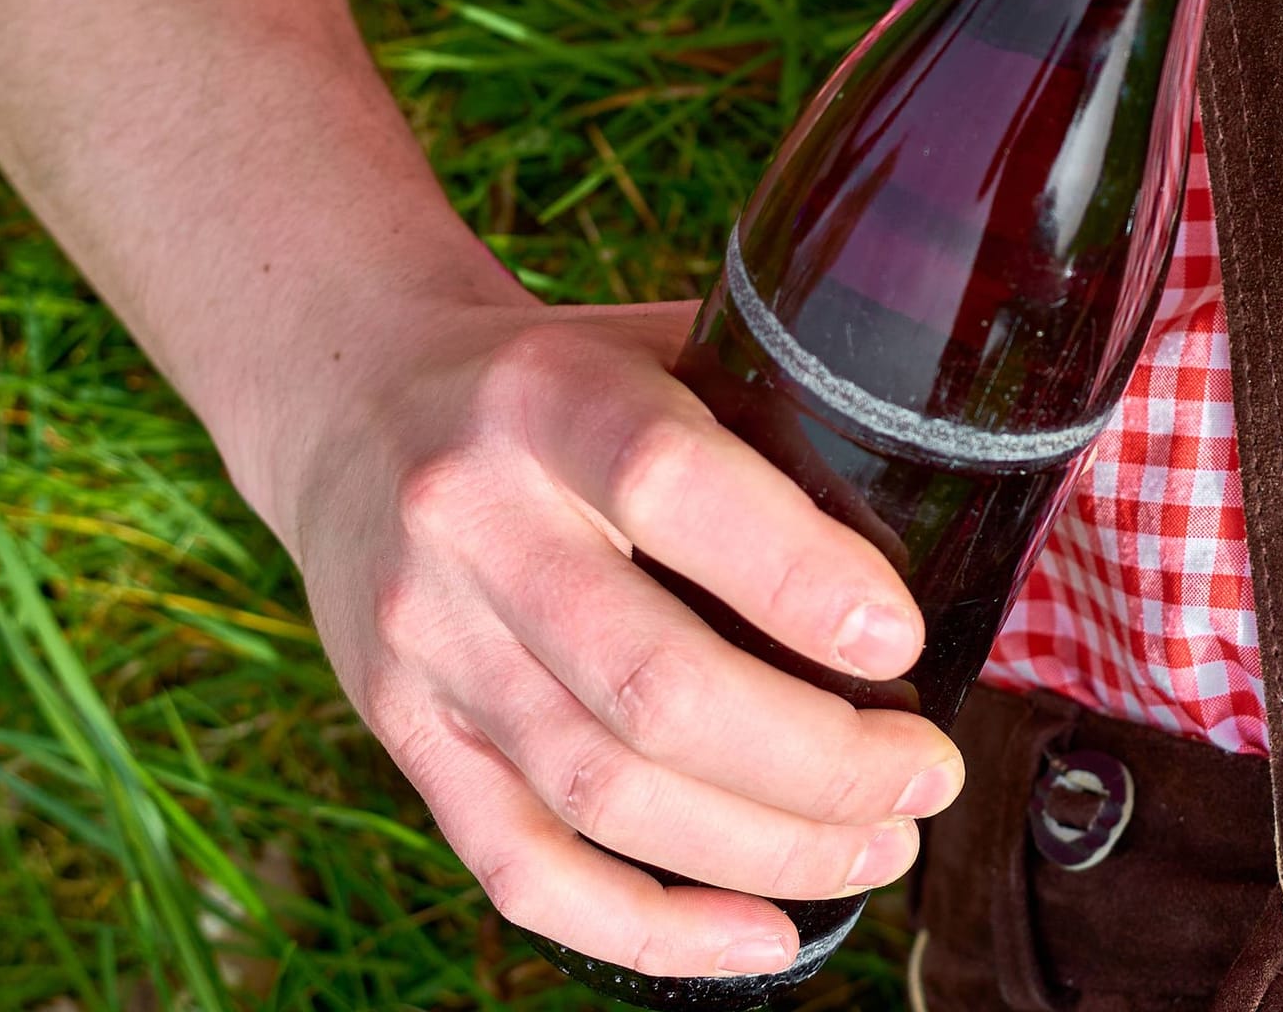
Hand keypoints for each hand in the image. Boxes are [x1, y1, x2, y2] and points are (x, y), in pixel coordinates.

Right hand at [286, 299, 964, 977]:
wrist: (353, 401)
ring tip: (879, 847)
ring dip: (766, 847)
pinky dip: (649, 927)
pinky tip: (760, 937)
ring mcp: (424, 640)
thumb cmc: (557, 379)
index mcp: (549, 399)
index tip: (904, 643)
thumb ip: (769, 424)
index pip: (672, 488)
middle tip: (927, 777)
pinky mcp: (403, 731)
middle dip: (821, 761)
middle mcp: (469, 522)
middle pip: (651, 686)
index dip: (802, 581)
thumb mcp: (657, 345)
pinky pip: (522, 866)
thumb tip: (929, 548)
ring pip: (602, 792)